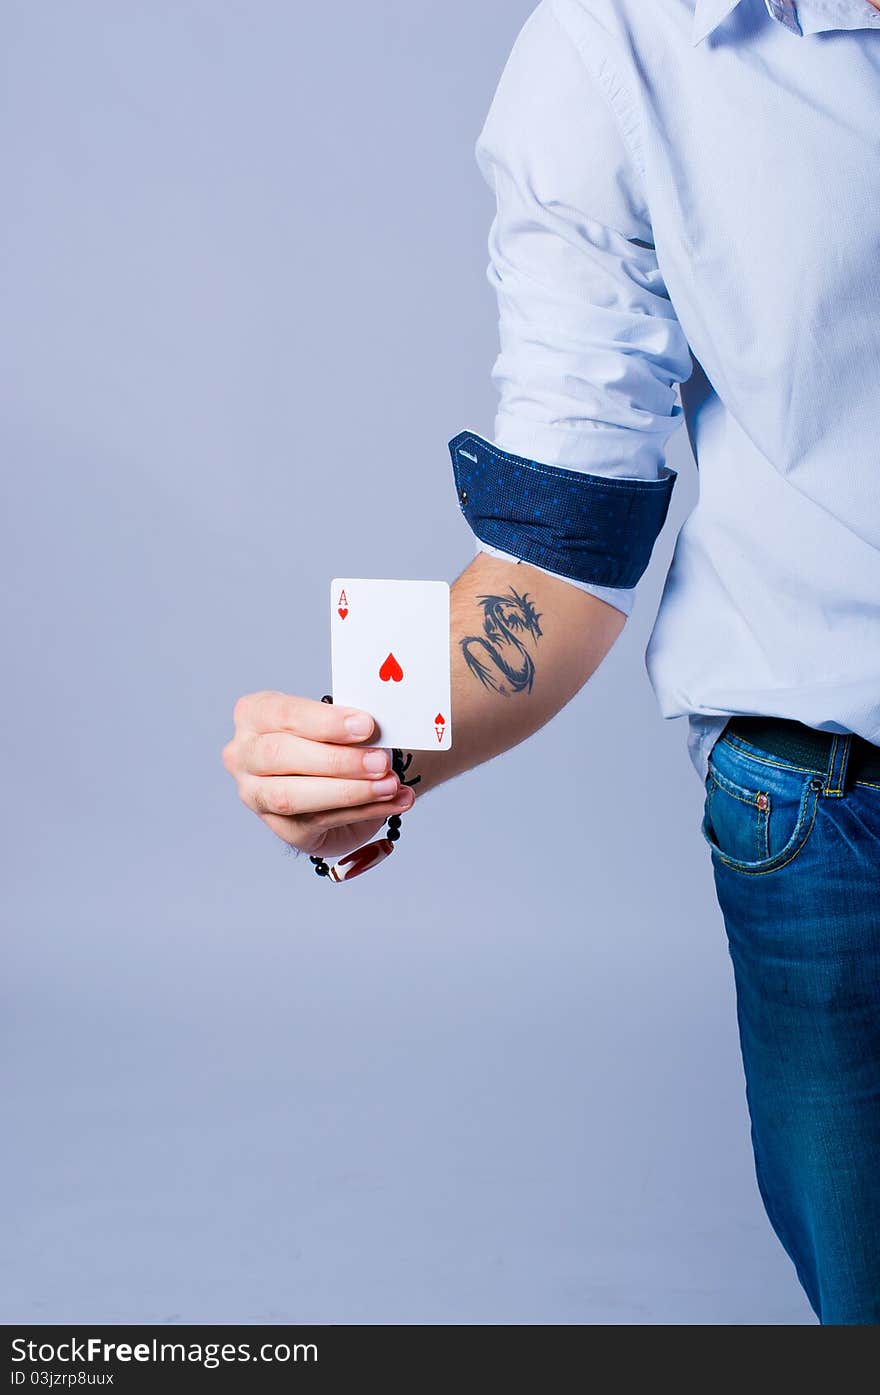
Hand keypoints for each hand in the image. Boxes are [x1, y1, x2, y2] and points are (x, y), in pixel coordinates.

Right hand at [222, 690, 415, 857]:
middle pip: (280, 755)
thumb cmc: (331, 740)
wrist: (335, 778)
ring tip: (388, 785)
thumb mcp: (338, 721)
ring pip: (292, 796)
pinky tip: (392, 802)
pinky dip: (363, 811)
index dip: (326, 722)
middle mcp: (244, 755)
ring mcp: (256, 795)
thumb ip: (349, 723)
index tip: (367, 726)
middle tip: (380, 761)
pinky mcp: (282, 828)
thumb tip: (379, 731)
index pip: (283, 714)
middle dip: (337, 760)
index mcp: (254, 714)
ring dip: (349, 791)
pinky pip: (319, 821)